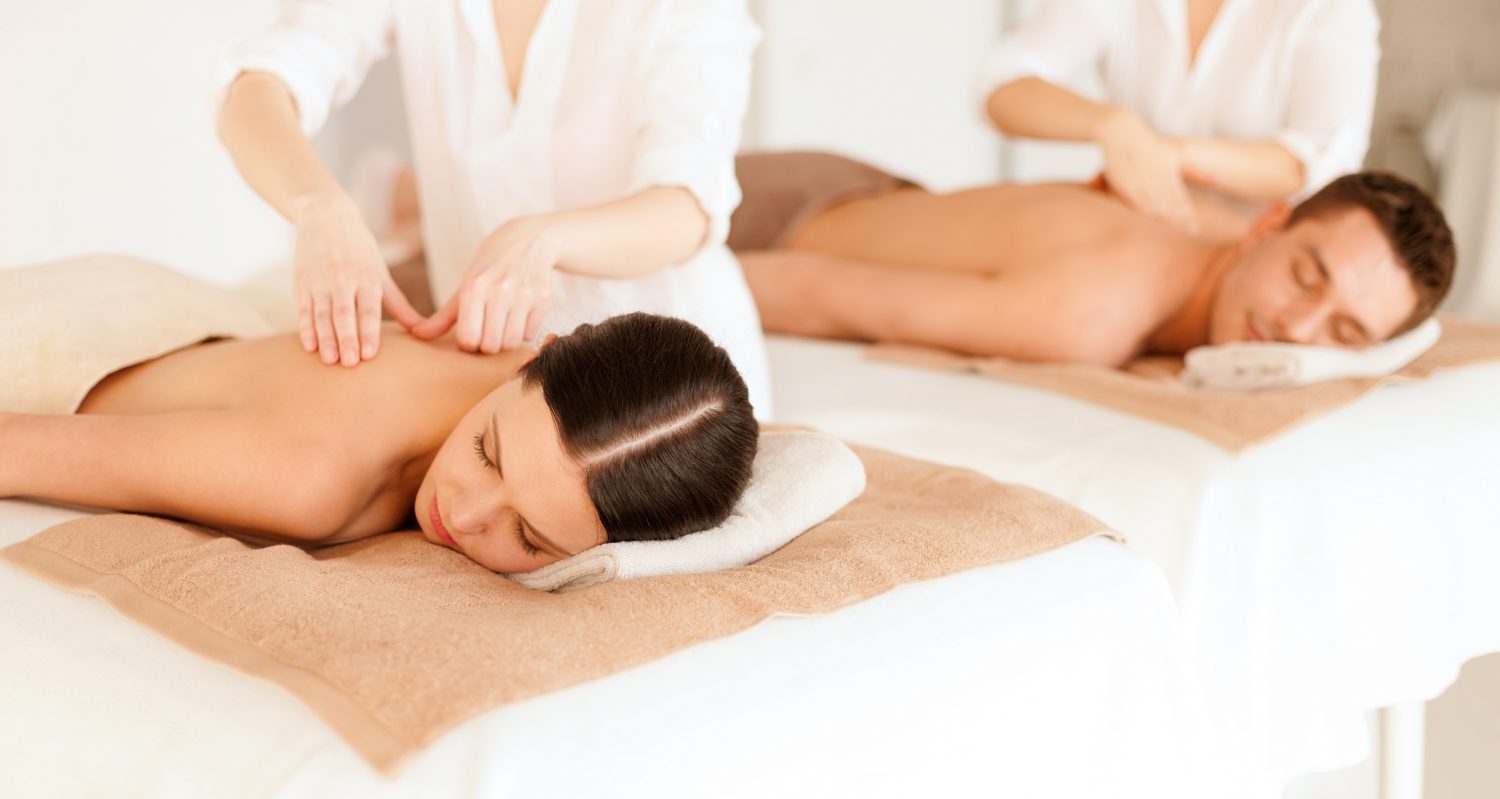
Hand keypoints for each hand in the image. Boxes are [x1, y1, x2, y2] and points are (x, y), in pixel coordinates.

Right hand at [290, 193, 426, 365]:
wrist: (326, 218)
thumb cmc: (361, 252)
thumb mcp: (381, 274)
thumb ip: (399, 305)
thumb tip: (423, 331)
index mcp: (367, 278)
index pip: (368, 310)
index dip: (369, 331)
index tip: (370, 354)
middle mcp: (344, 279)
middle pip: (345, 314)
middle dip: (347, 338)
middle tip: (349, 363)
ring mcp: (321, 282)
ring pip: (322, 314)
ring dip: (325, 337)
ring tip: (329, 360)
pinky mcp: (302, 283)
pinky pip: (303, 309)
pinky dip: (305, 328)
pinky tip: (309, 346)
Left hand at [413, 215, 559, 351]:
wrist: (528, 241)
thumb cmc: (490, 268)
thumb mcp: (465, 286)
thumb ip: (443, 316)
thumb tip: (417, 335)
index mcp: (474, 287)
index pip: (469, 339)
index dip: (469, 343)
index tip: (472, 333)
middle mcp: (499, 290)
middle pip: (491, 345)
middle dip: (488, 344)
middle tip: (488, 331)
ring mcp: (524, 294)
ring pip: (512, 343)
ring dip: (506, 340)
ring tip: (503, 325)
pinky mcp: (544, 299)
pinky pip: (531, 334)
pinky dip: (524, 331)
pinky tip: (520, 316)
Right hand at [1096, 109, 1198, 233]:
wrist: (1120, 132)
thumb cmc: (1148, 146)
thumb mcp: (1174, 157)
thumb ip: (1194, 172)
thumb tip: (1217, 182)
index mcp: (1169, 173)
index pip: (1181, 199)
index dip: (1188, 214)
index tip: (1196, 227)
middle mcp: (1156, 178)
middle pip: (1171, 203)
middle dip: (1181, 218)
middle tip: (1191, 230)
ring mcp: (1140, 181)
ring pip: (1155, 202)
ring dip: (1166, 215)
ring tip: (1177, 226)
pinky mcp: (1124, 182)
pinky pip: (1135, 198)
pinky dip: (1144, 207)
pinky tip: (1151, 215)